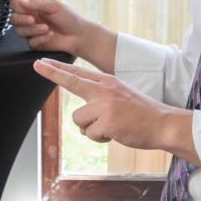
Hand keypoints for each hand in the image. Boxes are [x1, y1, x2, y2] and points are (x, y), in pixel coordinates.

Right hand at [9, 0, 88, 54]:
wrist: (78, 34)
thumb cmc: (69, 18)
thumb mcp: (54, 5)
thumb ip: (37, 3)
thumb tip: (21, 2)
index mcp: (33, 7)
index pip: (15, 5)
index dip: (17, 7)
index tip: (25, 8)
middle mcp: (30, 18)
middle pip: (13, 19)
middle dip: (21, 20)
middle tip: (33, 19)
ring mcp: (32, 32)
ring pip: (19, 32)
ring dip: (33, 30)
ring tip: (46, 28)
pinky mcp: (36, 43)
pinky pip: (30, 42)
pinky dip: (40, 38)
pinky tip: (50, 35)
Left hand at [32, 58, 198, 163]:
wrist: (163, 123)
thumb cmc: (142, 113)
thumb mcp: (121, 95)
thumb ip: (100, 96)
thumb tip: (79, 114)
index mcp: (108, 82)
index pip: (78, 72)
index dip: (58, 68)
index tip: (42, 62)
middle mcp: (105, 89)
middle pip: (71, 81)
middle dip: (52, 73)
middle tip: (37, 65)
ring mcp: (105, 105)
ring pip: (78, 119)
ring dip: (90, 129)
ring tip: (110, 127)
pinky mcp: (107, 121)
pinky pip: (90, 134)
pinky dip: (100, 138)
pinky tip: (115, 133)